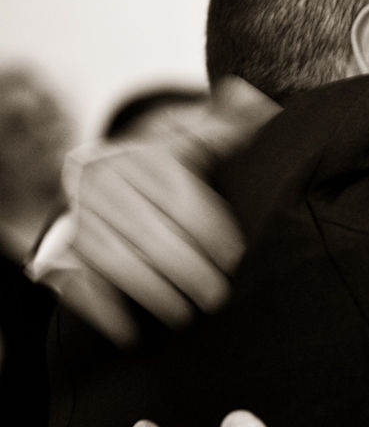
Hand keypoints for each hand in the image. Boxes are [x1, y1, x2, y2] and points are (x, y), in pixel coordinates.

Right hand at [28, 78, 278, 345]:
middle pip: (149, 233)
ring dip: (152, 291)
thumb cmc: (172, 167)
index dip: (211, 231)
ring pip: (116, 258)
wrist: (112, 181)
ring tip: (185, 313)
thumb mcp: (198, 142)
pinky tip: (130, 330)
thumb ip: (229, 125)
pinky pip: (77, 280)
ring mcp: (79, 215)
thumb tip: (248, 96)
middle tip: (217, 296)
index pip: (178, 197)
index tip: (236, 258)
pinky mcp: (62, 247)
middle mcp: (103, 182)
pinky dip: (102, 308)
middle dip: (187, 269)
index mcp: (140, 156)